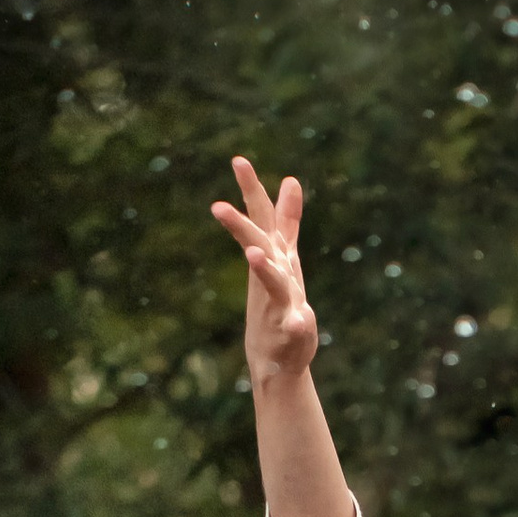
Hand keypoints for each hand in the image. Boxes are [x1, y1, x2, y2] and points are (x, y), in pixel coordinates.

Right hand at [209, 155, 317, 389]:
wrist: (276, 356)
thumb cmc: (278, 300)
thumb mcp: (285, 256)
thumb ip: (287, 220)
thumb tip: (290, 180)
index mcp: (271, 256)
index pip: (261, 219)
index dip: (251, 190)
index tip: (238, 160)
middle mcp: (270, 276)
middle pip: (258, 245)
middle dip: (240, 226)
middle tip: (216, 207)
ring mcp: (279, 304)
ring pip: (272, 284)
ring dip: (264, 270)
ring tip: (254, 255)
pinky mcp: (290, 331)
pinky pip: (293, 327)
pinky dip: (298, 324)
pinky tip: (301, 322)